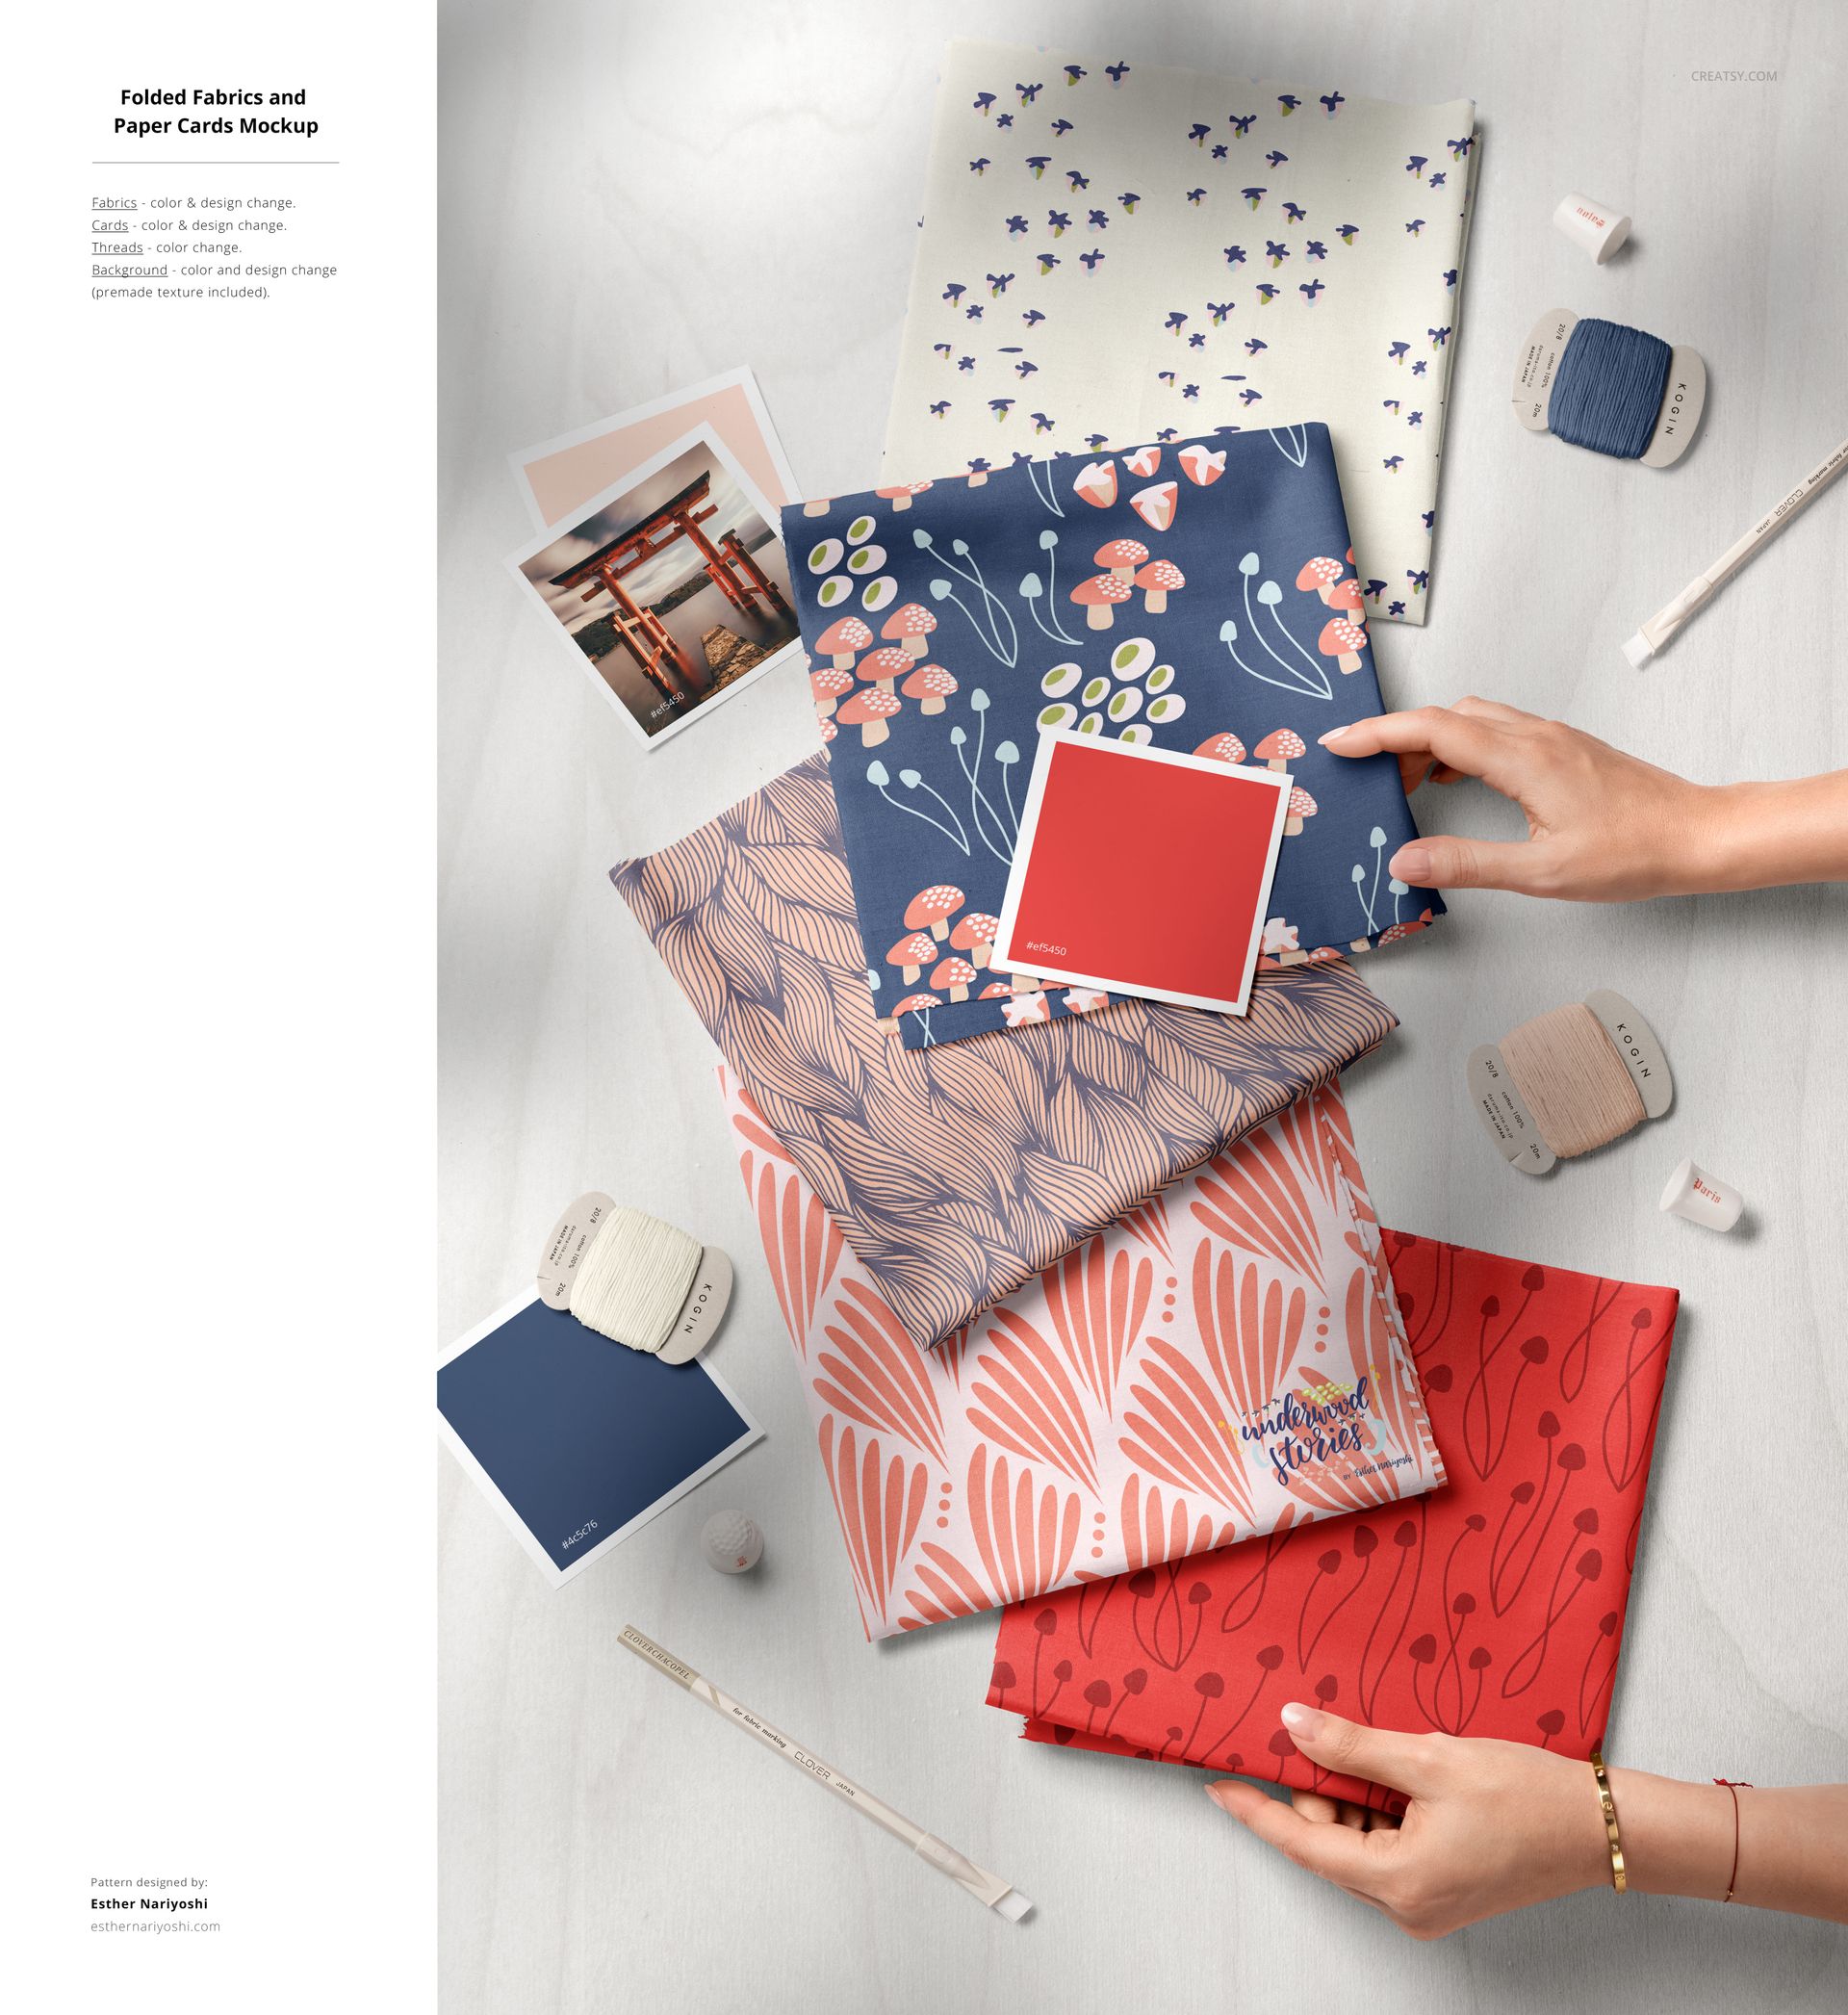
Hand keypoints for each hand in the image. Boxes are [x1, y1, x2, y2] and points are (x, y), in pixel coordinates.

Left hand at [1206, 1703, 1610, 1938]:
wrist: (1600, 1827)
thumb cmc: (1525, 1794)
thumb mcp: (1428, 1758)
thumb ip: (1353, 1747)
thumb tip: (1292, 1725)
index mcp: (1398, 1882)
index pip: (1302, 1843)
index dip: (1254, 1810)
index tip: (1214, 1784)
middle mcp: (1406, 1906)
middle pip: (1328, 1844)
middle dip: (1313, 1789)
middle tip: (1308, 1732)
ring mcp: (1426, 1904)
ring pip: (1356, 1846)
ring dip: (1349, 1799)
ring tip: (1367, 1748)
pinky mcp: (1443, 1892)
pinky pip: (1386, 1851)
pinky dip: (1376, 1813)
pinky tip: (1390, 1773)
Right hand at [1319, 698, 1719, 901]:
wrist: (1698, 835)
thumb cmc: (1633, 853)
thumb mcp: (1541, 872)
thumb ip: (1467, 864)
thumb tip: (1405, 861)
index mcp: (1521, 759)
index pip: (1431, 730)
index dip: (1377, 733)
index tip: (1338, 743)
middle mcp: (1534, 736)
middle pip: (1445, 717)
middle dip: (1396, 740)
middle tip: (1368, 779)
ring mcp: (1551, 738)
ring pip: (1471, 720)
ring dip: (1429, 742)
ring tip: (1406, 785)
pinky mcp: (1563, 748)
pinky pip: (1496, 731)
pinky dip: (1460, 747)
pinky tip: (1456, 781)